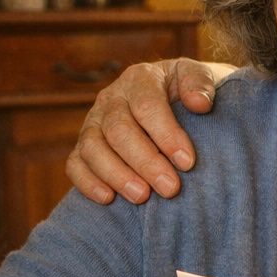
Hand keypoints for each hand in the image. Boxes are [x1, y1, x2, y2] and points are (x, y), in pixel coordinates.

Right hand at [66, 58, 221, 204]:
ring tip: (142, 196)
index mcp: (140, 79)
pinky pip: (75, 163)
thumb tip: (199, 103)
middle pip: (118, 130)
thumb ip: (201, 83)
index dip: (166, 135)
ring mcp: (93, 122)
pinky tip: (108, 198)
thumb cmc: (192, 93)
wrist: (178, 101)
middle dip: (145, 162)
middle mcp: (111, 99)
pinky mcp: (84, 146)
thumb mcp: (201, 78)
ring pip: (92, 147)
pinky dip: (87, 182)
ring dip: (116, 175)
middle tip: (170, 188)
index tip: (187, 162)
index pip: (147, 106)